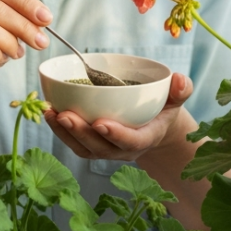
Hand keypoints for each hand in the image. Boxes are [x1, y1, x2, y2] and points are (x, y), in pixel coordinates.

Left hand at [43, 73, 195, 161]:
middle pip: (101, 147)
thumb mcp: (176, 98)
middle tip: (66, 114)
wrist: (154, 125)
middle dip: (81, 133)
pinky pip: (74, 144)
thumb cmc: (164, 108)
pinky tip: (49, 114)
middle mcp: (124, 150)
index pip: (131, 142)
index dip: (116, 135)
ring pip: (83, 148)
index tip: (100, 123)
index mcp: (146, 137)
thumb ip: (181, 90)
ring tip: (51, 113)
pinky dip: (59, 131)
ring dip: (65, 133)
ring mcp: (107, 150)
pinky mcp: (93, 147)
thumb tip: (180, 80)